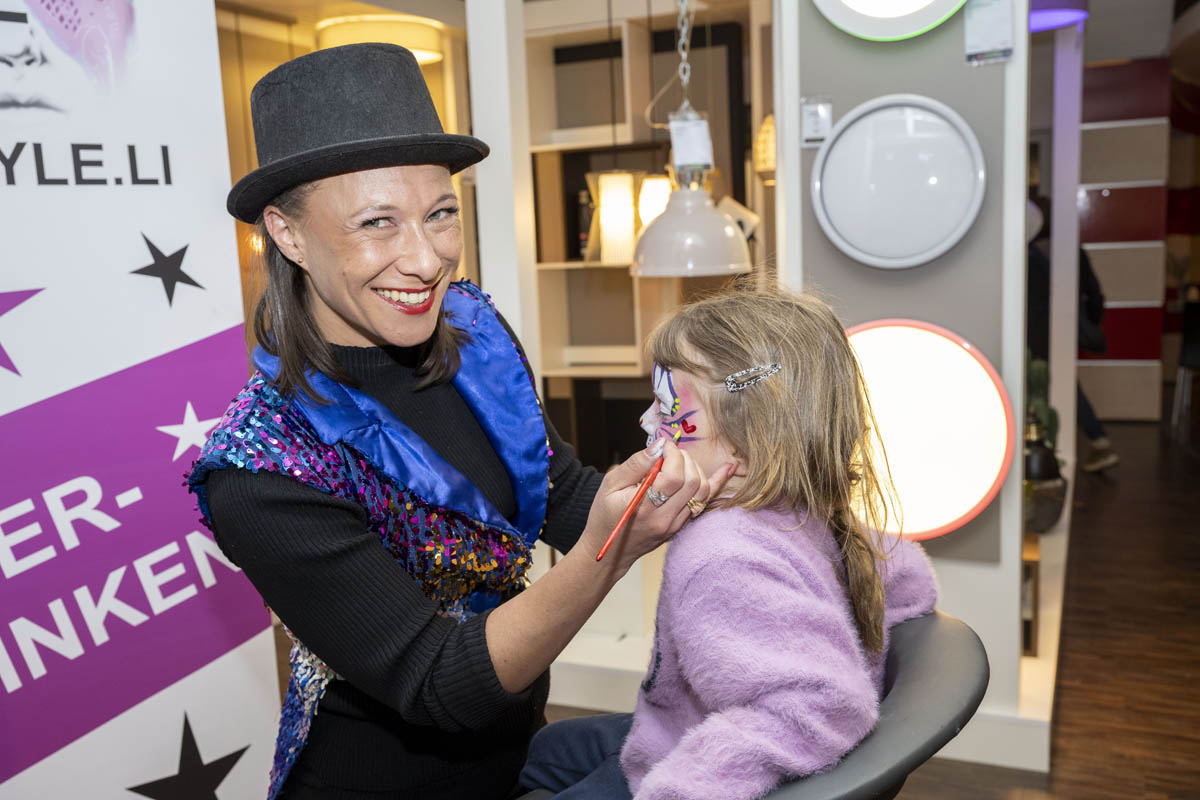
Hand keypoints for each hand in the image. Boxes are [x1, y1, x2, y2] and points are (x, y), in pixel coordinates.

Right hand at [582, 440, 734, 573]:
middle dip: (685, 459)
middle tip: (669, 453)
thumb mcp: (610, 484)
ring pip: (702, 491)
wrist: (609, 550)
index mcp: (645, 507)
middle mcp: (664, 519)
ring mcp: (676, 525)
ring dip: (695, 469)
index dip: (673, 455)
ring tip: (678, 462)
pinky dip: (714, 483)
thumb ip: (636, 464)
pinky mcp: (681, 526)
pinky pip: (703, 502)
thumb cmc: (604, 515)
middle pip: (692, 482)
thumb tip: (659, 445)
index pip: (674, 476)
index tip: (664, 446)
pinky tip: (726, 469)